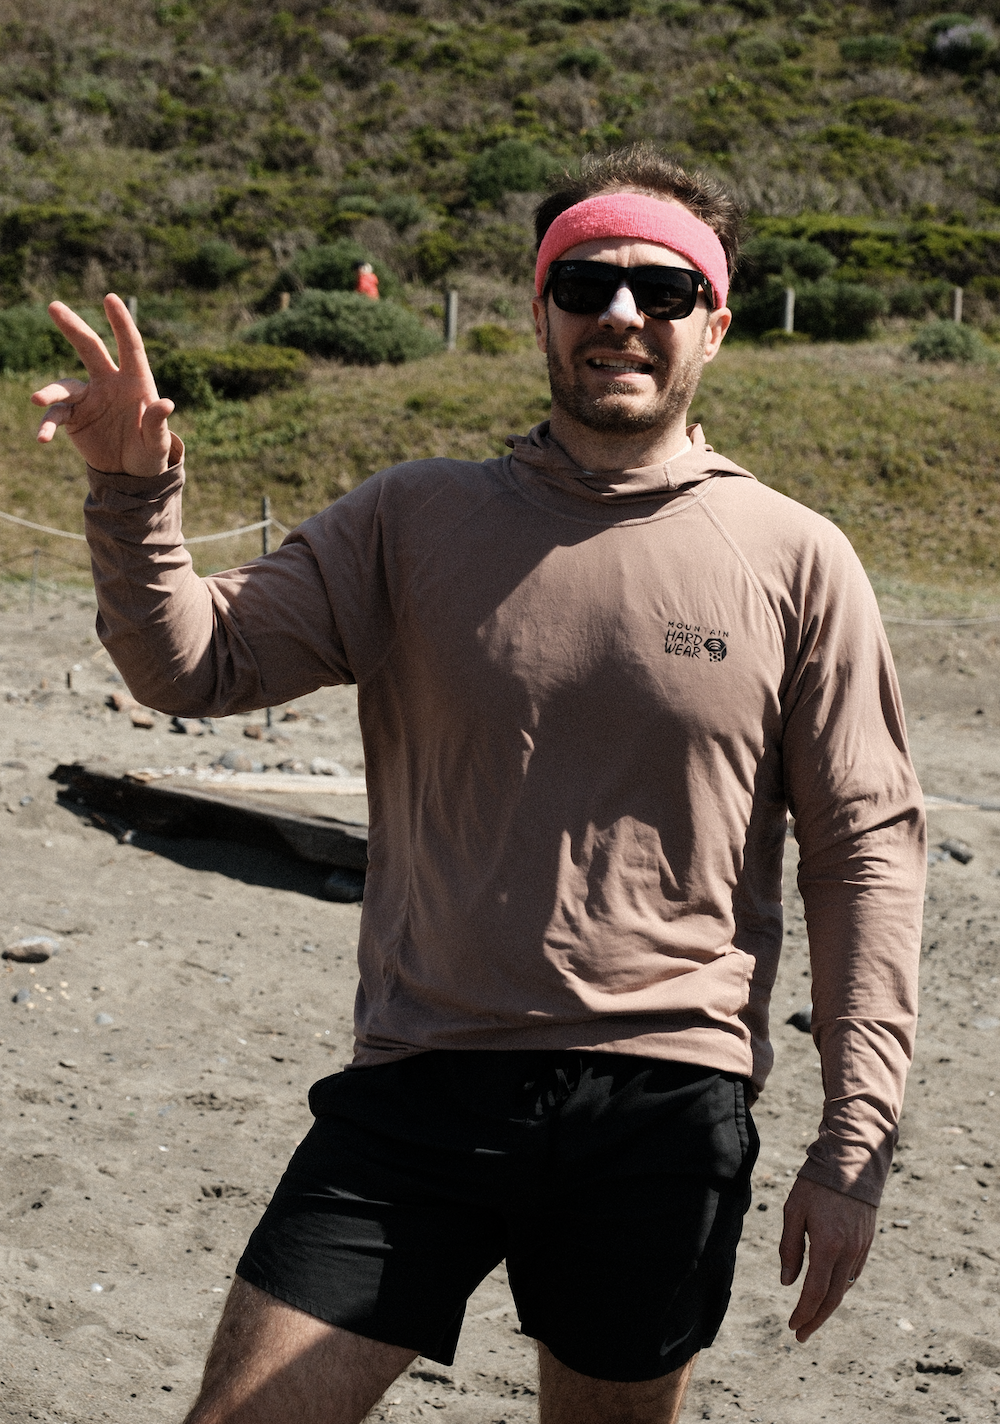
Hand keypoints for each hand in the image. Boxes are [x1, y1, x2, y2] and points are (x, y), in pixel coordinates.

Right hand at [31, 294, 174, 476]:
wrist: (129, 472)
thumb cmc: (149, 452)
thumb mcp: (156, 442)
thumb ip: (157, 423)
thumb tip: (165, 404)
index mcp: (136, 381)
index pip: (130, 346)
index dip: (120, 323)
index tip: (110, 298)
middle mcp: (109, 382)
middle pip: (89, 348)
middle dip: (72, 327)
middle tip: (53, 306)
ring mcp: (88, 398)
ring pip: (65, 386)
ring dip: (50, 392)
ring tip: (38, 400)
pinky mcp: (73, 416)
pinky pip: (56, 416)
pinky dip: (47, 425)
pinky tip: (42, 438)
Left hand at [779, 1176, 875, 1341]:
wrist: (853, 1162)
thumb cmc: (816, 1184)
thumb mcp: (793, 1211)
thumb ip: (790, 1248)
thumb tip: (787, 1282)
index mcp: (827, 1245)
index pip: (814, 1291)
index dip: (803, 1313)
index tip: (792, 1327)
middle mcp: (848, 1252)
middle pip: (832, 1298)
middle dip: (816, 1320)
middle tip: (801, 1335)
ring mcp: (861, 1248)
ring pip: (844, 1288)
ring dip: (828, 1306)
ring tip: (812, 1316)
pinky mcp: (867, 1242)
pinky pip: (853, 1274)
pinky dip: (840, 1287)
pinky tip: (829, 1290)